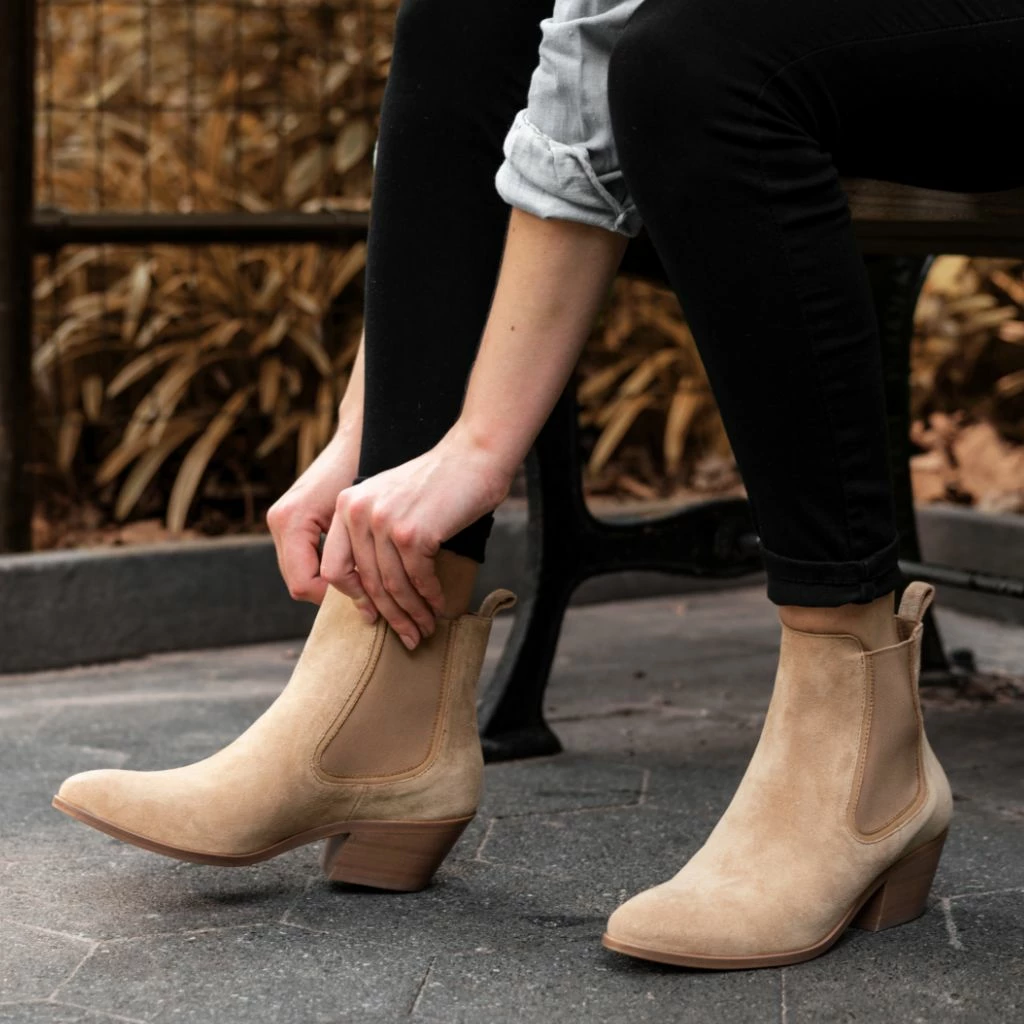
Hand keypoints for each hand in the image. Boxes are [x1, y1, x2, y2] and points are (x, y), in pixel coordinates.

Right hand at [266, 424, 359, 603]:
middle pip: (300, 584)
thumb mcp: (357, 515)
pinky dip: (327, 571)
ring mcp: (281, 521)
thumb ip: (352, 553)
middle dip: (334, 597)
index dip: (337, 597)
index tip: (370, 600)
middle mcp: (279, 522)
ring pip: (301, 576)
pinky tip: (356, 571)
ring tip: (366, 590)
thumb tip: (365, 595)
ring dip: (331, 587)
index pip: (304, 584)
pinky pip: (304, 560)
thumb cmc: (362, 469)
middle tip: (370, 603)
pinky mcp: (291, 521)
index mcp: (290, 521)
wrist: (358, 439)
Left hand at [320, 431, 511, 648]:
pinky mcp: (412, 533)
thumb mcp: (390, 500)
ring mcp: (383, 522)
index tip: (373, 615)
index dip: (354, 598)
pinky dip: (429, 598)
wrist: (474, 456)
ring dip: (412, 613)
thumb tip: (372, 590)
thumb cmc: (438, 482)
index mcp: (346, 505)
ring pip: (392, 586)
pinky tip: (439, 606)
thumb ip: (373, 534)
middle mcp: (357, 512)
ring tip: (425, 629)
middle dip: (389, 616)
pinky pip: (418, 579)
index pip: (335, 567)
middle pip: (365, 582)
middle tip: (407, 635)